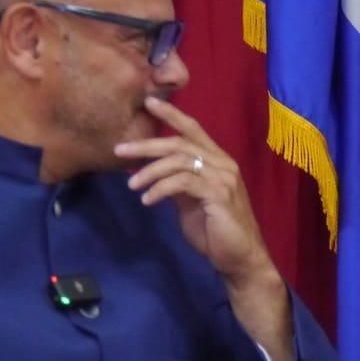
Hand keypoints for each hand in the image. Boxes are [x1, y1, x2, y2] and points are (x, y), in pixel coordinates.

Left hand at [117, 97, 296, 360]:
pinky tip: (147, 200)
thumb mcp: (191, 202)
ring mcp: (223, 178)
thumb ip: (178, 183)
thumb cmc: (216, 232)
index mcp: (217, 161)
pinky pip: (183, 182)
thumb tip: (152, 171)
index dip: (171, 114)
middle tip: (120, 151)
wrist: (239, 259)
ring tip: (131, 185)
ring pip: (179, 160)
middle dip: (147, 144)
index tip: (148, 102)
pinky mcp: (219, 195)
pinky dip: (160, 188)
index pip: (193, 129)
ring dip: (150, 171)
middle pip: (180, 142)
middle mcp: (223, 164)